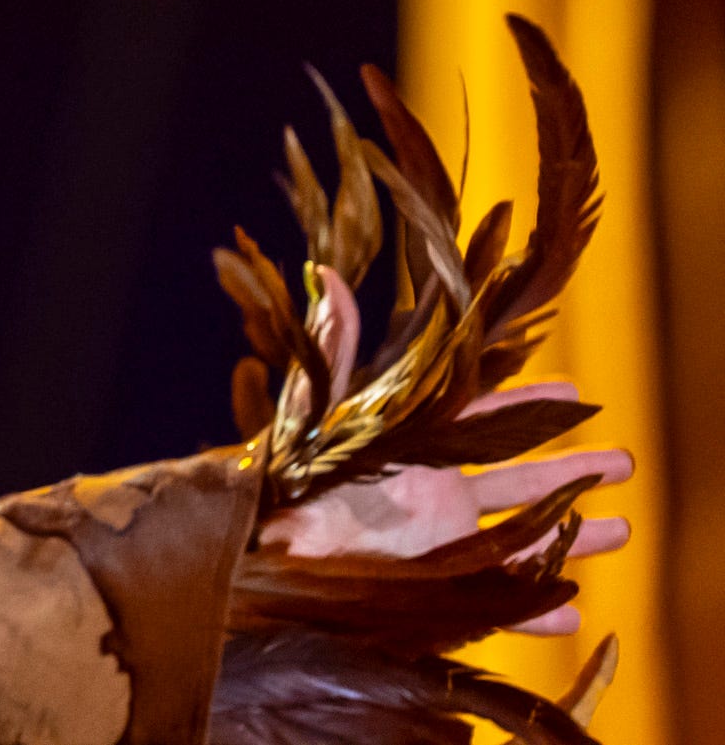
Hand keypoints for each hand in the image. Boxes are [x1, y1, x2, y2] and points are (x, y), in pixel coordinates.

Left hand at [257, 265, 633, 633]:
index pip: (482, 418)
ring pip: (523, 539)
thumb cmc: (284, 475)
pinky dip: (536, 614)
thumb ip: (334, 348)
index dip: (527, 406)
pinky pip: (496, 608)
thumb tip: (328, 273)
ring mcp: (438, 544)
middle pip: (519, 476)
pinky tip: (575, 617)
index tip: (574, 391)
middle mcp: (434, 492)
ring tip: (626, 531)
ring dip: (574, 536)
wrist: (262, 546)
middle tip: (625, 461)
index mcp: (414, 448)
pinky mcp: (434, 594)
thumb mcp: (316, 407)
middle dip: (572, 468)